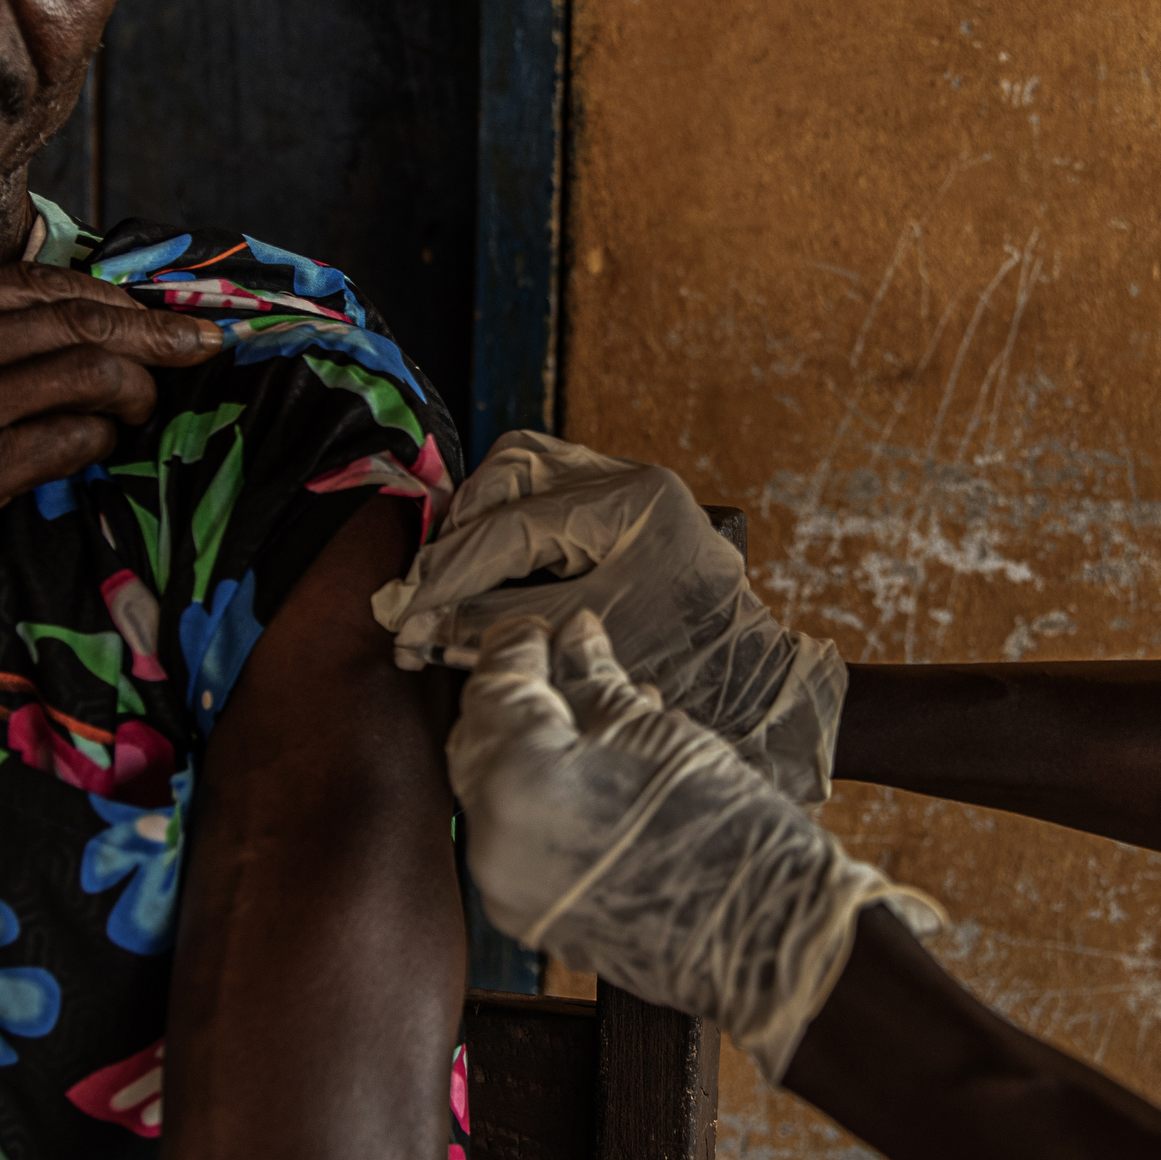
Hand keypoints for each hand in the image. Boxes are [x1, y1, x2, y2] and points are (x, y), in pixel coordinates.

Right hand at [0, 265, 223, 607]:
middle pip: (81, 320)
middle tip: (204, 342)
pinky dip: (95, 437)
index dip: (110, 296)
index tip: (151, 307)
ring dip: (136, 387)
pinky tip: (101, 441)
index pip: (42, 284)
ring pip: (84, 374)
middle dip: (155, 330)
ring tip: (151, 401)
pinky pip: (60, 443)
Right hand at [376, 430, 848, 804]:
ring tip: (449, 579)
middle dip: (459, 528)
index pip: (512, 526)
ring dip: (478, 520)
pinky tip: (484, 574)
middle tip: (423, 589)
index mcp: (633, 504)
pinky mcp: (621, 512)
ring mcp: (628, 489)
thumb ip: (495, 627)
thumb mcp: (583, 647)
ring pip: (524, 471)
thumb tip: (416, 625)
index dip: (448, 572)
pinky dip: (506, 528)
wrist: (757, 692)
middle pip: (513, 467)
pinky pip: (545, 497)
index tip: (403, 613)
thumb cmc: (688, 674)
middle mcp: (632, 479)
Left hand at [447, 610, 929, 1081]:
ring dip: (527, 746)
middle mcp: (492, 837)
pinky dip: (539, 797)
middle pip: (477, 742)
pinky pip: (513, 838)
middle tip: (555, 661)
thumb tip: (575, 636)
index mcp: (520, 777)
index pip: (492, 689)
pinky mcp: (529, 915)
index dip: (514, 648)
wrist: (765, 936)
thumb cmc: (721, 825)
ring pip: (491, 791)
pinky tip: (589, 772)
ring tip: (588, 714)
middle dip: (512, 697)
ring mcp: (506, 886)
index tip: (539, 627)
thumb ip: (597, 682)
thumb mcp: (656, 733)